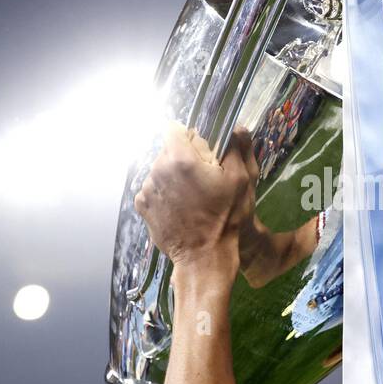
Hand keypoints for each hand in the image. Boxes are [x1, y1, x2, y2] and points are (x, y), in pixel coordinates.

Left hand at [135, 123, 253, 266]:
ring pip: (159, 170)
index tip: (200, 151)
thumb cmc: (225, 217)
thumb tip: (233, 127)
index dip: (188, 136)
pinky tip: (178, 208)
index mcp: (180, 158)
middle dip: (182, 158)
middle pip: (167, 150)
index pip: (173, 128)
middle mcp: (157, 169)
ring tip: (190, 198)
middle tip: (201, 180)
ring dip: (172, 177)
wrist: (204, 257)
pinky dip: (163, 193)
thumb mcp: (241, 180)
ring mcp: (146, 189)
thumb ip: (234, 148)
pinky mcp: (141, 206)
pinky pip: (152, 189)